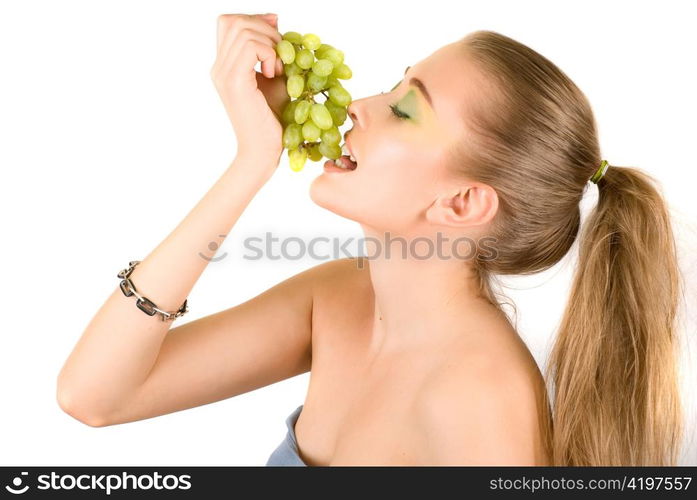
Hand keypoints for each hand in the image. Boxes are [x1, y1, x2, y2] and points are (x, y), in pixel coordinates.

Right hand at [210, 14, 288, 176]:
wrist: (263, 151)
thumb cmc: (271, 120)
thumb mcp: (276, 78)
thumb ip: (274, 51)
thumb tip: (274, 19)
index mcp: (224, 65)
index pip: (229, 22)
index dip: (254, 19)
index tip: (276, 34)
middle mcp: (219, 67)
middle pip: (234, 20)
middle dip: (264, 28)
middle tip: (281, 53)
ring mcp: (223, 74)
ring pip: (243, 30)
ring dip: (270, 43)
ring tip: (279, 68)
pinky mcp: (234, 82)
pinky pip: (251, 47)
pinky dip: (270, 55)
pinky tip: (276, 75)